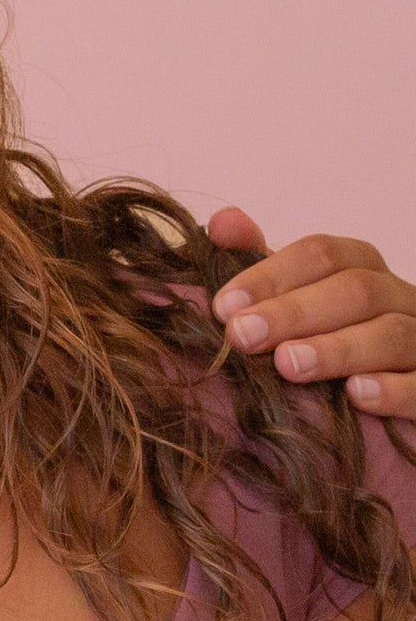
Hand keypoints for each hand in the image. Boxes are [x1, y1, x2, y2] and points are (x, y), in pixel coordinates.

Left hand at [209, 207, 415, 418]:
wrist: (390, 397)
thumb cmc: (328, 342)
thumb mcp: (293, 302)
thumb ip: (261, 268)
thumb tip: (222, 223)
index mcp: (363, 270)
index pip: (323, 255)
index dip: (271, 275)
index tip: (224, 306)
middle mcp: (400, 299)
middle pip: (356, 290)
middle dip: (293, 312)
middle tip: (243, 335)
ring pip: (393, 334)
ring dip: (337, 349)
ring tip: (288, 365)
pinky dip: (395, 389)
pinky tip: (357, 395)